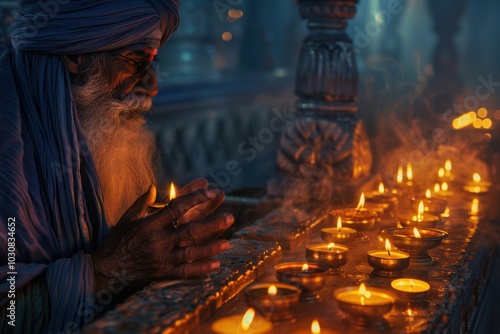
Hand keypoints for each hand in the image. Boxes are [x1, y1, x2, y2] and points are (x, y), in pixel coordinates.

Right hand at [91, 179, 232, 292]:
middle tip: (230, 216)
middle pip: (190, 230)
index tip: (210, 190)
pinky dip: (200, 269)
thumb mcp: (127, 219)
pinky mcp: (163, 273)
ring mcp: (161, 258)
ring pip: (191, 253)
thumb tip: (154, 186)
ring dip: (211, 247)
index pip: (177, 207)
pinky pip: (184, 272)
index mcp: (150, 224)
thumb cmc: (116, 241)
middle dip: (212, 223)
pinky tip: (216, 264)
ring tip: (228, 242)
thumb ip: (142, 202)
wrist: (106, 269)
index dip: (195, 197)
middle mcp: (158, 241)